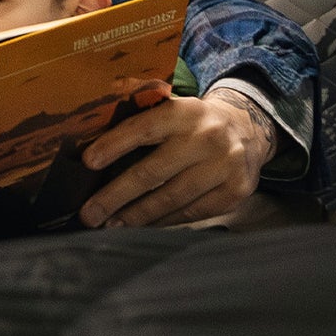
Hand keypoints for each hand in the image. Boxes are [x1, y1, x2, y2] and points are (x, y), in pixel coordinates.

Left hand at [75, 83, 275, 227]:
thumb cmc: (192, 123)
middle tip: (89, 214)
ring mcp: (225, 166)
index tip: (87, 163)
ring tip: (110, 225)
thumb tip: (92, 149)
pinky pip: (191, 213)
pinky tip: (143, 227)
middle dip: (116, 196)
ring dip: (136, 216)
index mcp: (184, 111)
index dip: (113, 145)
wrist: (248, 129)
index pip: (143, 129)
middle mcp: (207, 137)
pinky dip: (164, 222)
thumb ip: (140, 118)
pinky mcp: (236, 191)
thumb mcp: (172, 108)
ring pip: (171, 199)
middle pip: (153, 172)